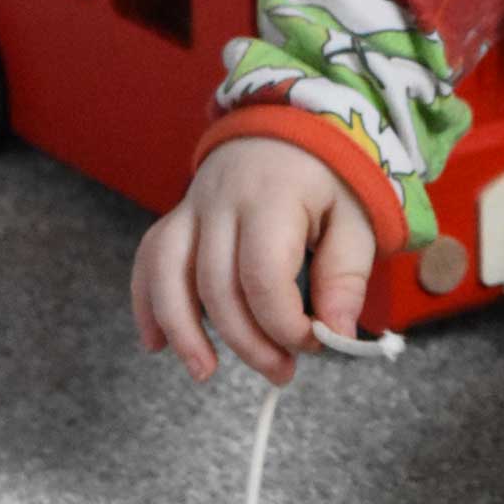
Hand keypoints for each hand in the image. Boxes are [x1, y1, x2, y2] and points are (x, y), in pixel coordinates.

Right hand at [131, 137, 375, 384]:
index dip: (283, 323)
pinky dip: (146, 303)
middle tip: (282, 373)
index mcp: (271, 198)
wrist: (289, 130)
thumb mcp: (357, 220)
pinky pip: (149, 261)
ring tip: (205, 373)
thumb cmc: (329, 180)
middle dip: (248, 342)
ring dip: (182, 330)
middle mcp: (220, 202)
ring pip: (168, 274)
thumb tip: (336, 336)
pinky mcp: (176, 220)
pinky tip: (156, 344)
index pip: (262, 275)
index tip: (313, 343)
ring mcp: (190, 209)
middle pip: (216, 285)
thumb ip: (345, 277)